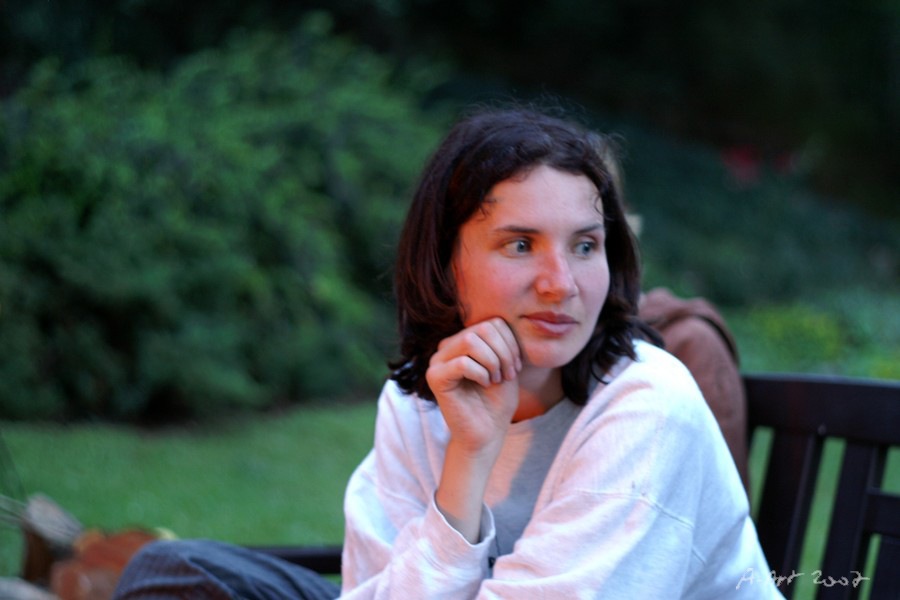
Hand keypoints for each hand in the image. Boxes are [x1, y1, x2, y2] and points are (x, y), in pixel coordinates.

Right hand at [426, 317, 521, 453]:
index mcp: (463, 340)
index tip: (515, 367)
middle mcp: (447, 347)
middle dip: (503, 352)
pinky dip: (480, 373)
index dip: (510, 343)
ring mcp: (438, 361)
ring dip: (493, 361)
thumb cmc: (496, 400)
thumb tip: (500, 320)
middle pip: (482, 329)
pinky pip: (463, 362)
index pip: (492, 322)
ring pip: (471, 341)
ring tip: (496, 379)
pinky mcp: (434, 377)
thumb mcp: (505, 365)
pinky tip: (484, 384)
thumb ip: (501, 341)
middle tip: (508, 374)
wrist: (486, 433)